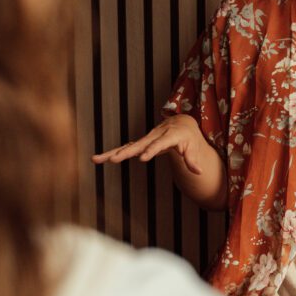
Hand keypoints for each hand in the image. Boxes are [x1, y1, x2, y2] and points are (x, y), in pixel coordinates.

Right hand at [93, 113, 208, 174]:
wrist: (181, 123)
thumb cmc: (188, 137)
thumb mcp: (194, 147)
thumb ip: (193, 160)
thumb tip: (199, 172)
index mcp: (170, 134)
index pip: (160, 143)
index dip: (151, 150)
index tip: (142, 158)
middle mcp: (155, 135)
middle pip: (139, 144)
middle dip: (126, 152)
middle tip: (114, 159)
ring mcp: (146, 139)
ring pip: (128, 146)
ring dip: (112, 152)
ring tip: (96, 159)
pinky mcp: (140, 144)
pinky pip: (126, 148)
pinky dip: (112, 153)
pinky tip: (97, 159)